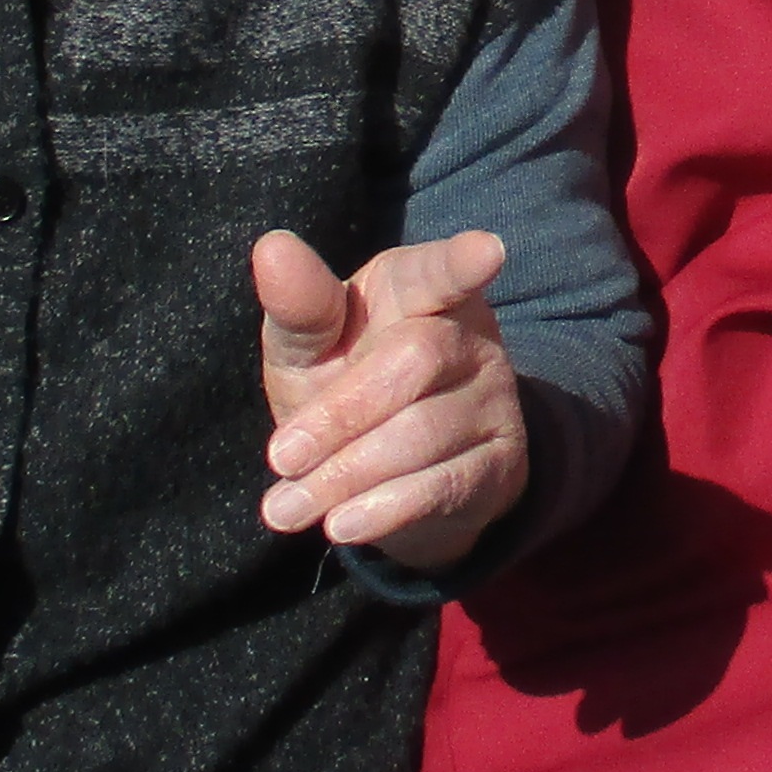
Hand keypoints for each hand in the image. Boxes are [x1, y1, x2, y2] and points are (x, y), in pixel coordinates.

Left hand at [253, 226, 527, 575]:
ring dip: (347, 475)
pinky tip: (342, 525)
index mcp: (417, 289)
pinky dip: (385, 509)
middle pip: (415, 360)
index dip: (461, 263)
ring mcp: (493, 398)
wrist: (390, 477)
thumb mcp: (310, 349)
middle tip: (279, 458)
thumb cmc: (343, 385)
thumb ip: (298, 307)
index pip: (440, 270)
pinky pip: (444, 484)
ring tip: (287, 508)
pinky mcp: (500, 462)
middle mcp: (470, 335)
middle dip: (340, 415)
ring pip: (424, 433)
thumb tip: (272, 246)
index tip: (486, 252)